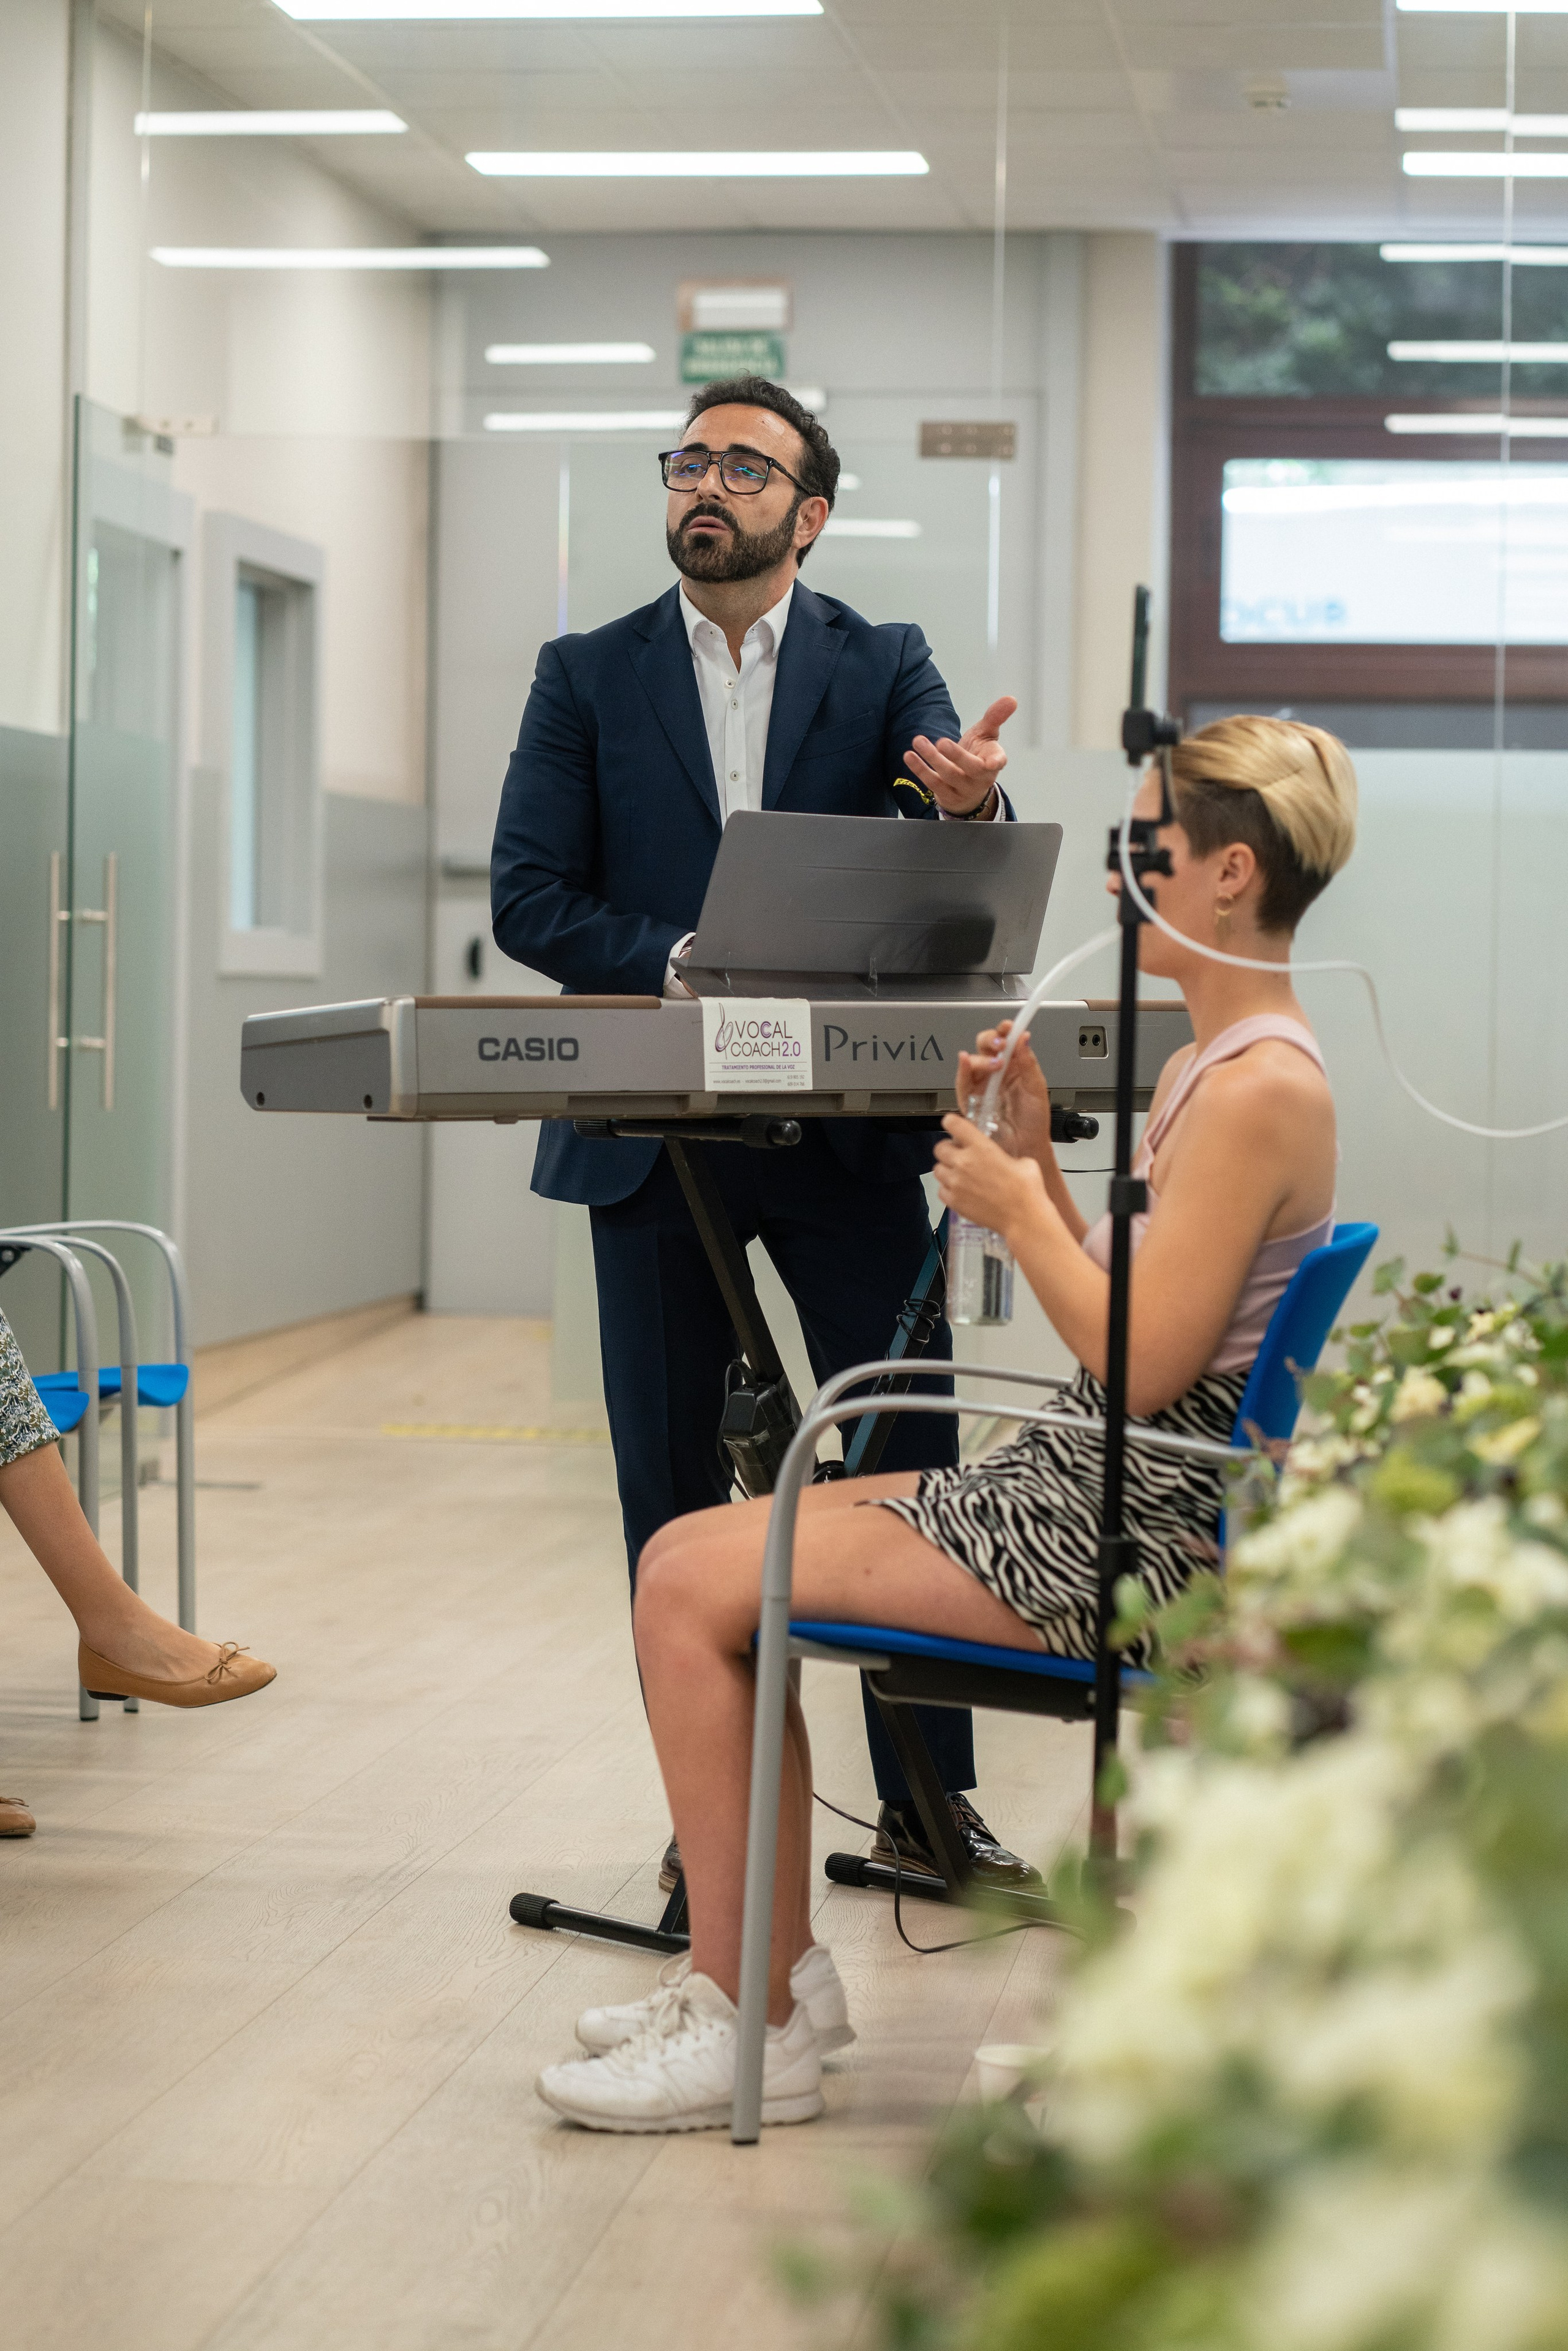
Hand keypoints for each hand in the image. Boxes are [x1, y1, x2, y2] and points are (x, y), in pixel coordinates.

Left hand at [905, 695, 1016, 815]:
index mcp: (993, 762)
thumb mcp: (987, 736)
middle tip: (942, 742)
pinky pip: (932, 783)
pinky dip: (919, 769)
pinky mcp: (945, 795)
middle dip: (956, 756)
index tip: (994, 762)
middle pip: (970, 768)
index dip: (996, 761)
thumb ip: (995, 717)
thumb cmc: (979, 757)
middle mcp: (979, 778)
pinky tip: (909, 756)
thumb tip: (1011, 699)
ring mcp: (962, 789)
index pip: (998, 762)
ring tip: (919, 741)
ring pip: (948, 775)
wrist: (968, 789)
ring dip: (932, 758)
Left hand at [932, 1112, 1045, 1238]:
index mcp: (981, 1147)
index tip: (952, 1124)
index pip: (953, 1124)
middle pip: (940, 1147)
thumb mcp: (1022, 1162)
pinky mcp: (954, 1201)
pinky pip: (941, 1190)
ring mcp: (957, 1183)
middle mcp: (965, 1162)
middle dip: (948, 1149)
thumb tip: (1002, 1159)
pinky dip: (947, 1189)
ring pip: (937, 1169)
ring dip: (946, 1169)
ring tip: (958, 1174)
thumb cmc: (1026, 1191)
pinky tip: (960, 1190)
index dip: (951, 1123)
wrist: (1024, 1218)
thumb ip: (1004, 1156)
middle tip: (957, 1153)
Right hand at [957, 1021, 1054, 1165]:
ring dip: (981, 1057)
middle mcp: (995, 1073)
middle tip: (1000, 1044)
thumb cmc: (1033, 1122)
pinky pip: (962, 1082)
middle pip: (984, 1046)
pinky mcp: (970, 1100)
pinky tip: (966, 1060)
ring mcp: (981, 1085)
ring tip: (995, 1063)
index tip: (1009, 1027)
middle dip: (990, 1040)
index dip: (1005, 1031)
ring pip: (972, 1061)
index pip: (1006, 1041)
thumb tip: (1023, 1038)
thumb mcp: (1037, 1088)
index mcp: (1014, 1066)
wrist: (1026, 1146)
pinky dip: (963, 1070)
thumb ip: (1028, 1062)